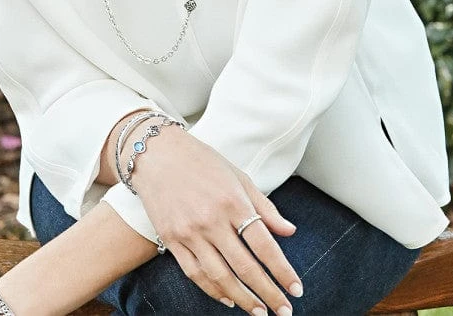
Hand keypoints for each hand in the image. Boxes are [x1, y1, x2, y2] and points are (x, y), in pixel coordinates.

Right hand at [130, 128, 302, 314]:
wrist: (156, 153)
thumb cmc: (201, 161)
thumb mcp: (238, 176)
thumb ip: (264, 207)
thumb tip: (290, 232)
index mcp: (233, 200)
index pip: (264, 245)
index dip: (282, 271)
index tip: (297, 289)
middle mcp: (211, 219)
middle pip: (245, 267)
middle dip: (269, 293)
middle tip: (284, 311)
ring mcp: (189, 232)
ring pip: (220, 277)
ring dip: (244, 299)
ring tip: (259, 311)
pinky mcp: (171, 239)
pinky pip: (195, 273)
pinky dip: (213, 291)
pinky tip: (228, 299)